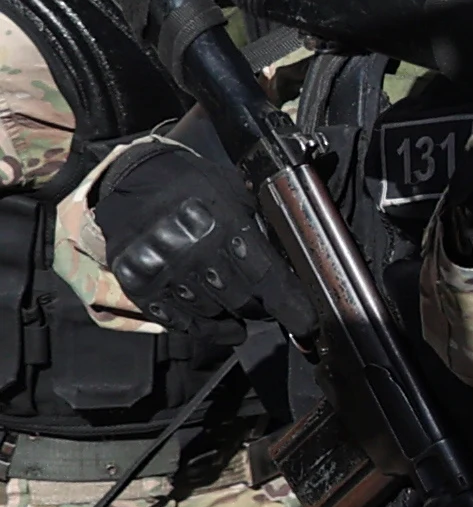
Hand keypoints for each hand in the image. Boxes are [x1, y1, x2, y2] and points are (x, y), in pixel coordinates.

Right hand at [91, 133, 305, 338]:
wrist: (132, 177)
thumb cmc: (192, 184)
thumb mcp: (238, 193)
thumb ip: (264, 228)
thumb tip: (297, 264)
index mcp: (221, 225)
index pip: (267, 279)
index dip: (292, 306)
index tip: (306, 322)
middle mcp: (189, 250)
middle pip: (242, 300)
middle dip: (263, 306)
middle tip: (270, 303)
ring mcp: (160, 270)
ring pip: (213, 312)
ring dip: (234, 314)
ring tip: (243, 306)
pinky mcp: (138, 284)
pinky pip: (181, 322)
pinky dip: (207, 329)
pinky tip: (225, 327)